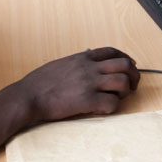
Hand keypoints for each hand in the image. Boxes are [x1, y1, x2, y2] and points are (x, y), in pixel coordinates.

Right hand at [15, 47, 139, 124]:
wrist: (28, 96)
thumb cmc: (40, 82)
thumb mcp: (61, 63)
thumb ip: (78, 59)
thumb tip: (89, 52)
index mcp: (83, 58)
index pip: (112, 52)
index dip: (125, 58)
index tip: (130, 66)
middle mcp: (89, 68)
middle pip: (124, 65)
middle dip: (133, 75)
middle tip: (133, 85)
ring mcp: (89, 83)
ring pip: (123, 82)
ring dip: (126, 91)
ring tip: (119, 98)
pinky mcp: (88, 101)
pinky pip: (112, 102)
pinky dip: (113, 107)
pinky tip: (105, 109)